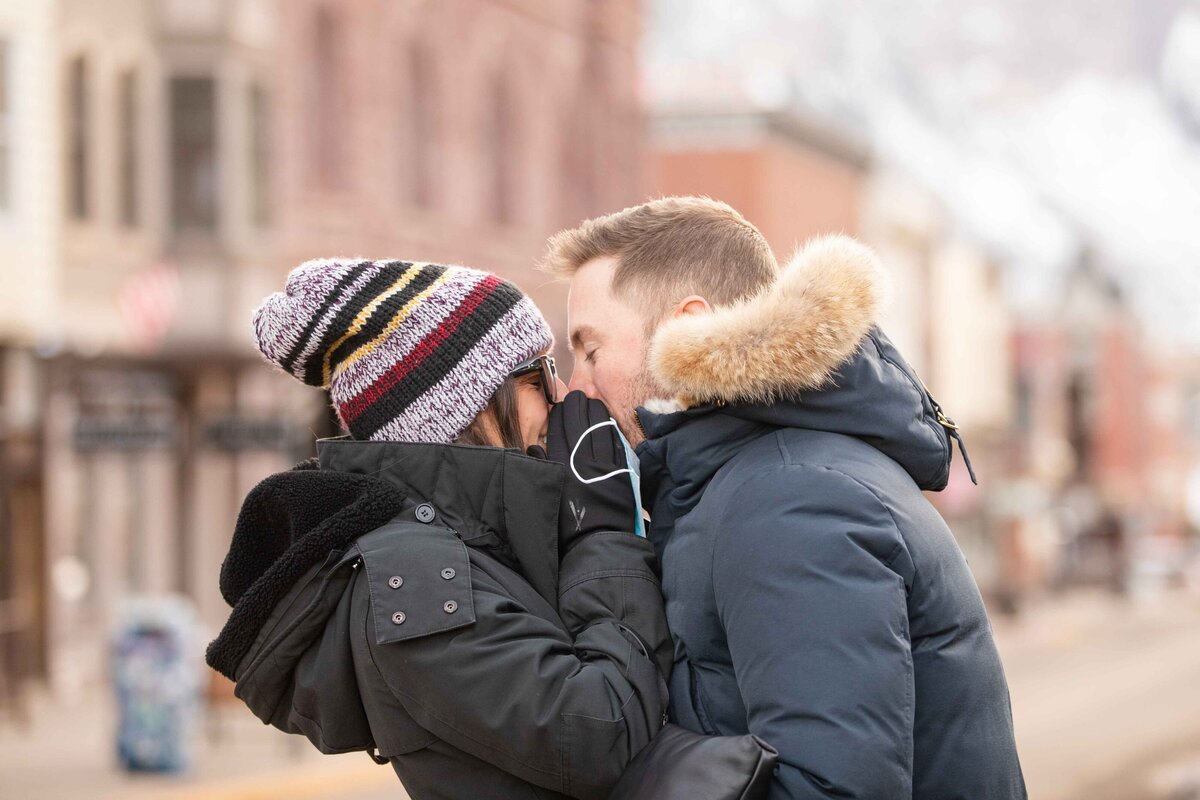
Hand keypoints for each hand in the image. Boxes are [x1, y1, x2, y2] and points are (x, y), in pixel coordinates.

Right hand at [531, 391, 636, 555]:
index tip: (559, 406)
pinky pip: (615, 443)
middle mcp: (582, 460)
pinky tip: (607, 421)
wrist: (597, 543)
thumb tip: (535, 448)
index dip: (560, 416)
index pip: (559, 431)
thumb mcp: (545, 496)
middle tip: (576, 395)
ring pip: (599, 429)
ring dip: (595, 412)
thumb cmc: (566, 526)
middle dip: (577, 407)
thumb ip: (541, 469)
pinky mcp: (620, 472)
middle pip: (580, 424)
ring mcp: (604, 464)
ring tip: (591, 401)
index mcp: (561, 465)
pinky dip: (610, 429)